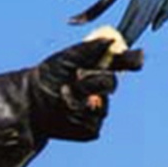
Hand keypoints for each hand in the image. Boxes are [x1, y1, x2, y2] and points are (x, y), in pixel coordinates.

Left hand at [29, 38, 143, 140]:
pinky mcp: (90, 128)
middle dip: (95, 80)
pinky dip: (78, 113)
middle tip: (77, 76)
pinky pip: (94, 120)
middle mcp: (100, 89)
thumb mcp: (68, 57)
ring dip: (82, 97)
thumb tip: (112, 38)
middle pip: (112, 83)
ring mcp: (97, 109)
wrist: (30, 103)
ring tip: (62, 93)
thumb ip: (90, 48)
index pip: (122, 63)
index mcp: (97, 69)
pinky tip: (64, 110)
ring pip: (103, 105)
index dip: (132, 61)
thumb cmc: (47, 77)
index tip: (137, 58)